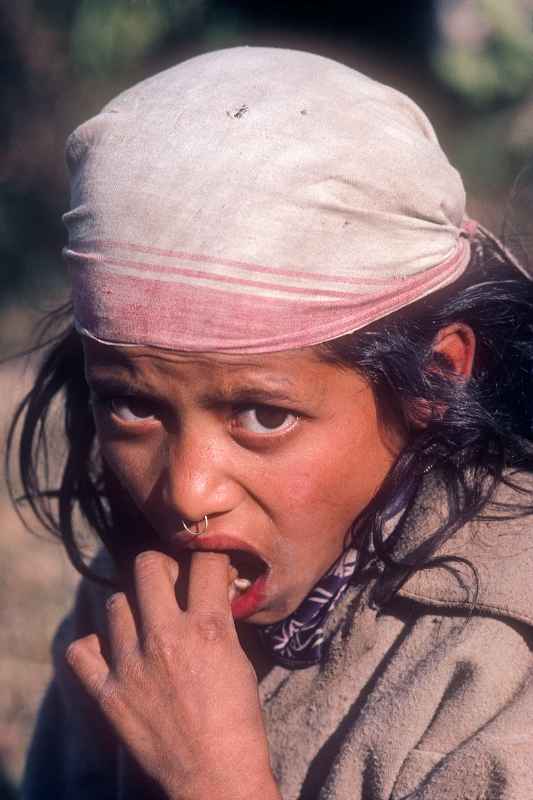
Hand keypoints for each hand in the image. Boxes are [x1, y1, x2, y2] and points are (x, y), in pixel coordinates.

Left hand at [65, 550, 279, 799]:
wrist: (216, 776)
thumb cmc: (237, 719)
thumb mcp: (238, 657)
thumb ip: (218, 617)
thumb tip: (209, 586)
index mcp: (207, 628)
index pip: (204, 561)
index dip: (209, 557)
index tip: (207, 566)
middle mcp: (166, 638)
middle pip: (147, 566)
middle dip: (162, 566)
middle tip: (169, 582)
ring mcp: (132, 665)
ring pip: (115, 604)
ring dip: (132, 608)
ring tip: (145, 624)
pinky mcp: (109, 693)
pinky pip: (81, 651)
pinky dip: (93, 647)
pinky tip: (112, 651)